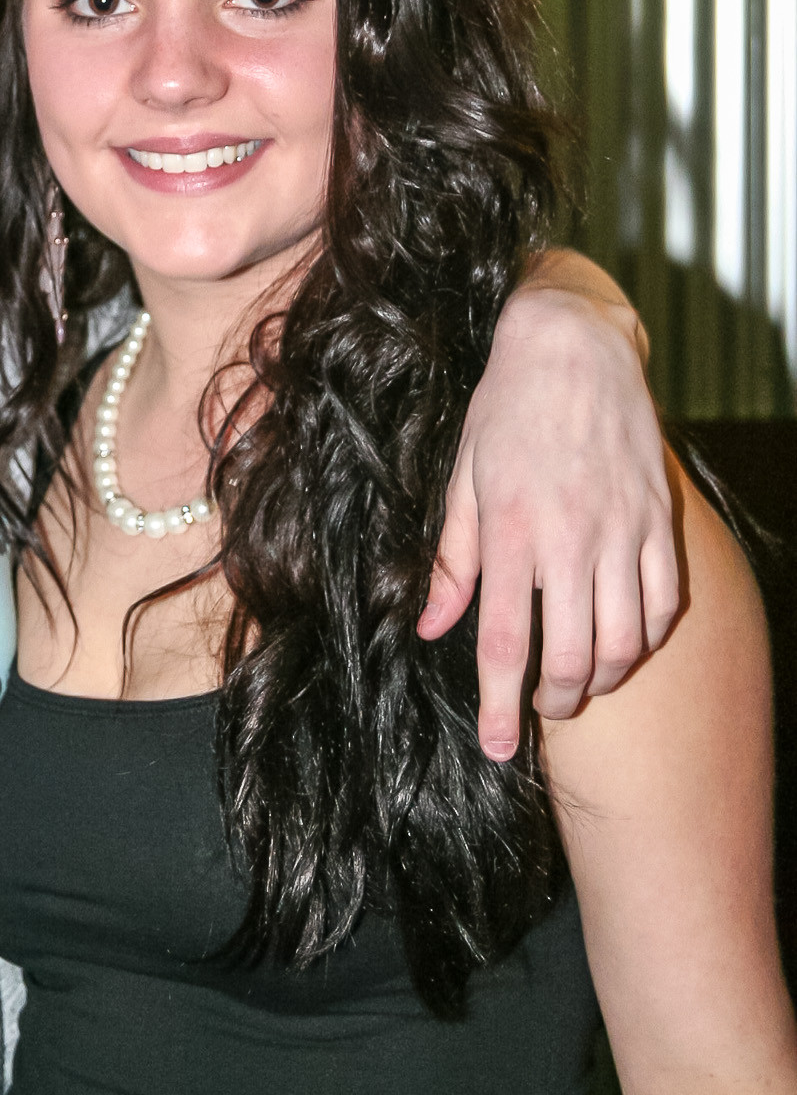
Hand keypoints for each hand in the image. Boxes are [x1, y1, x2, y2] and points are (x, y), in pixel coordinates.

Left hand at [418, 260, 678, 759]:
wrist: (572, 347)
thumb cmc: (506, 409)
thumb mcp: (462, 478)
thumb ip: (452, 559)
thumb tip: (431, 627)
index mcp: (510, 530)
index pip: (502, 641)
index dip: (500, 705)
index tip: (498, 747)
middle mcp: (569, 538)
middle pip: (570, 656)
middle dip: (556, 701)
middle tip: (542, 710)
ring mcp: (621, 530)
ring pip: (624, 640)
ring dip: (602, 677)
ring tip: (580, 682)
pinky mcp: (657, 519)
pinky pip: (664, 602)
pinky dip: (647, 637)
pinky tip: (625, 640)